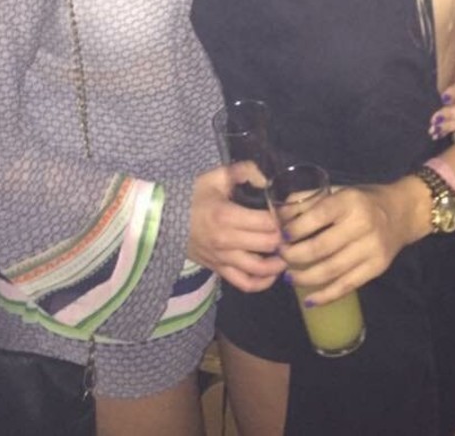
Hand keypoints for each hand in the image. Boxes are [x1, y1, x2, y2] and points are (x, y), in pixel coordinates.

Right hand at [187, 166, 284, 292]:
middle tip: (291, 230)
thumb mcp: (216, 176)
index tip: (287, 212)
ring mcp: (223, 258)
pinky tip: (271, 274)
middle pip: (268, 244)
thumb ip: (244, 171)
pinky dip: (262, 283)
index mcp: (227, 215)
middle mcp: (227, 240)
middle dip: (284, 237)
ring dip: (278, 262)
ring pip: (260, 268)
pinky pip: (244, 283)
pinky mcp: (219, 270)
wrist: (163, 218)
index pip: (267, 223)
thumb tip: (266, 181)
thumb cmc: (192, 195)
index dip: (282, 218)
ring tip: (286, 252)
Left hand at [276, 181, 420, 306]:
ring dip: (305, 277)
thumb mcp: (338, 191)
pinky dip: (326, 296)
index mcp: (350, 201)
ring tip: (289, 277)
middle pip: (321, 247)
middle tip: (281, 257)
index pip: (318, 217)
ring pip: (332, 270)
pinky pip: (347, 285)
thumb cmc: (363, 200)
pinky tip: (309, 300)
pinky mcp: (377, 268)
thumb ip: (309, 201)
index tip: (281, 236)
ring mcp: (371, 249)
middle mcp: (362, 225)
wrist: (403, 212)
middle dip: (295, 255)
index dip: (295, 229)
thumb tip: (278, 216)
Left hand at [429, 48, 454, 138]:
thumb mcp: (446, 46)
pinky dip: (446, 130)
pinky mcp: (451, 114)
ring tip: (433, 126)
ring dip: (449, 123)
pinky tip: (434, 132)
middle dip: (452, 113)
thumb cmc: (435, 53)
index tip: (443, 95)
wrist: (419, 65)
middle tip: (435, 116)